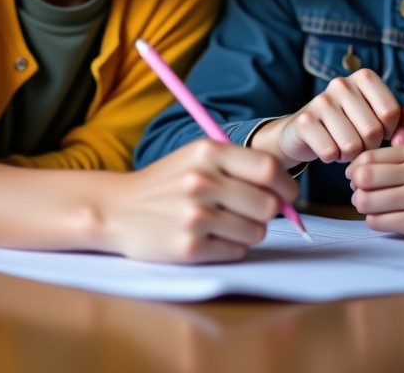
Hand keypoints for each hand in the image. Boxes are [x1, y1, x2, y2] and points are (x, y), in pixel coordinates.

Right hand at [97, 139, 298, 263]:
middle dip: (267, 212)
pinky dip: (229, 247)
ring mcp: (195, 215)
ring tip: (222, 223)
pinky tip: (207, 237)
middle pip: (268, 204)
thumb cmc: (166, 183)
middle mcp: (201, 181)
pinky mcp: (190, 247)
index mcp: (206, 152)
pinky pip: (236, 251)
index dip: (286, 185)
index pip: (269, 168)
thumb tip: (285, 193)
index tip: (287, 195)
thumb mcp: (195, 158)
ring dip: (247, 231)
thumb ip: (238, 167)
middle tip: (250, 212)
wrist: (117, 209)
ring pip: (256, 232)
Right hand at [251, 68, 403, 166]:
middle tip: (358, 143)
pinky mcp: (304, 121)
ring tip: (342, 146)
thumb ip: (398, 119)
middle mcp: (341, 83)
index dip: (389, 132)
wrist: (304, 132)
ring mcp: (320, 100)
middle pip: (373, 131)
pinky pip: (331, 152)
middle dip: (369, 147)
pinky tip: (327, 148)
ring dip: (350, 155)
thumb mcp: (375, 119)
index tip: (378, 132)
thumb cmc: (347, 125)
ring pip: (352, 145)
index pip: (391, 112)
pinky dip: (332, 158)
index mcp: (363, 78)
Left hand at [346, 141, 403, 237]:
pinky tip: (381, 216)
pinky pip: (378, 221)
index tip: (354, 174)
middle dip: (354, 186)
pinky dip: (372, 219)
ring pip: (367, 201)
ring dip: (360, 203)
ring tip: (367, 204)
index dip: (353, 167)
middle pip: (365, 178)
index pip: (368, 157)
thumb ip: (391, 152)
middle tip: (358, 190)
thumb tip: (354, 163)